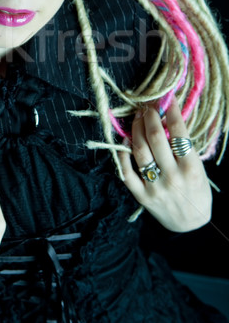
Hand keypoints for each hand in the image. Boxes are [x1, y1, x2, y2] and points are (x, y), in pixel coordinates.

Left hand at [119, 97, 211, 231]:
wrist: (191, 224)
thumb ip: (184, 147)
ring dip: (136, 128)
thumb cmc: (196, 190)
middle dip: (150, 116)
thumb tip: (166, 117)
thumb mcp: (198, 168)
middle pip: (155, 138)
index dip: (171, 111)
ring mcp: (155, 186)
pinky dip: (122, 153)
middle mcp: (172, 176)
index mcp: (191, 168)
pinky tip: (124, 139)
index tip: (167, 98)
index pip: (179, 132)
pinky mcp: (141, 195)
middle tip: (148, 106)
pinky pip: (126, 171)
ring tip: (138, 117)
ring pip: (139, 150)